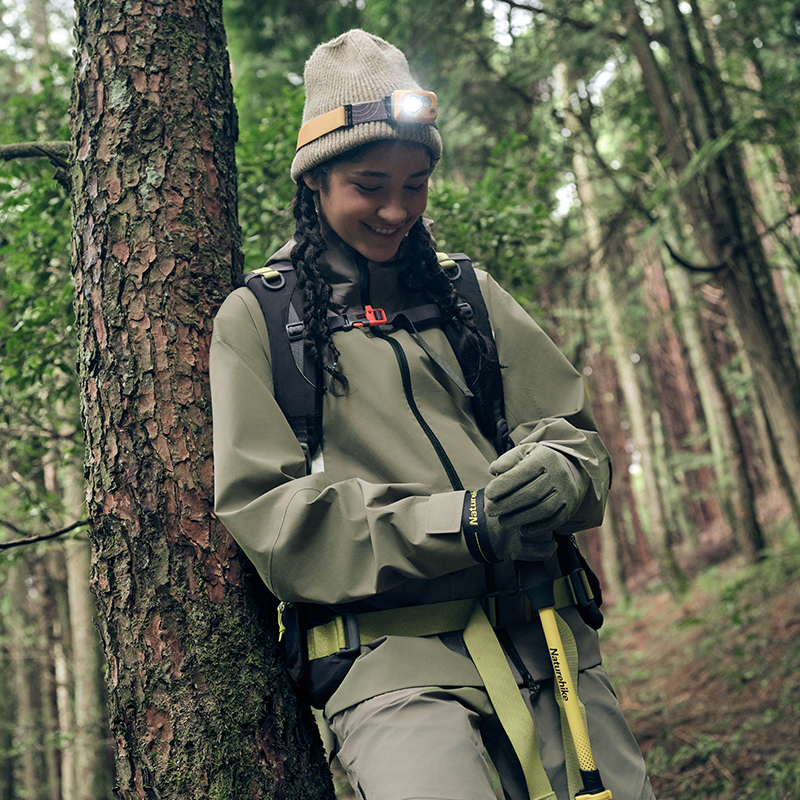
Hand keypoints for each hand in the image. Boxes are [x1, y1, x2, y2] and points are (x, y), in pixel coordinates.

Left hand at [462, 444, 583, 563]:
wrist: (565, 468)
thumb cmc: (535, 461)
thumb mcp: (521, 453)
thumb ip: (506, 460)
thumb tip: (493, 470)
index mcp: (545, 457)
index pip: (523, 471)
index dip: (505, 484)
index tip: (488, 494)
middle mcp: (559, 474)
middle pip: (532, 493)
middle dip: (508, 504)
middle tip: (490, 511)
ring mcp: (566, 491)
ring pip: (543, 509)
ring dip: (520, 518)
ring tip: (502, 522)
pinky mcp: (569, 506)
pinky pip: (555, 520)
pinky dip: (538, 528)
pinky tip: (522, 530)